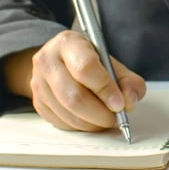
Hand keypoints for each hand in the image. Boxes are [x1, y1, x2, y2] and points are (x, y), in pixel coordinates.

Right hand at [27, 30, 145, 130]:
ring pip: (68, 112)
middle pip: (74, 95)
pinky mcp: (38, 102)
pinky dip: (82, 126)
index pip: (85, 68)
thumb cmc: (91, 62)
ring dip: (93, 123)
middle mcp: (48, 60)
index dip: (105, 89)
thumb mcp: (113, 64)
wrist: (62, 64)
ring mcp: (38, 82)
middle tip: (116, 117)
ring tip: (107, 119)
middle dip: (100, 112)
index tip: (120, 104)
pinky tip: (93, 120)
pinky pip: (62, 122)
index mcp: (69, 43)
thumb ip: (129, 81)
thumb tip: (129, 101)